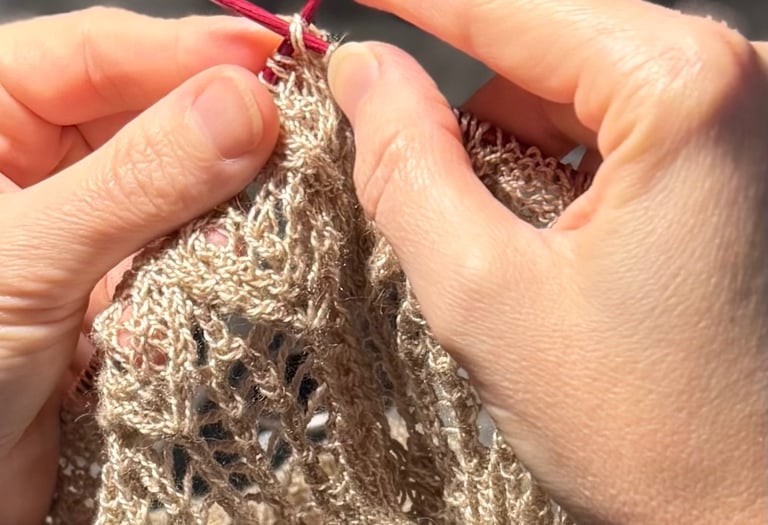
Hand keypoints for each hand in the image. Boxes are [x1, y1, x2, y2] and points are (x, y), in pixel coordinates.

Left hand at [0, 8, 278, 522]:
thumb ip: (136, 181)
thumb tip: (242, 107)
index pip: (97, 52)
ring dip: (227, 194)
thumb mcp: (25, 261)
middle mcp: (35, 163)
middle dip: (221, 126)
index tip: (270, 64)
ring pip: (178, 184)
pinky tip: (250, 252)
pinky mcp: (121, 284)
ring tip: (287, 192)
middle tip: (298, 134)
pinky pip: (186, 248)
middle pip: (149, 112)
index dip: (187, 51)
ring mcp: (85, 225)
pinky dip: (218, 252)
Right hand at [328, 1, 767, 522]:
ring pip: (567, 91)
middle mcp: (735, 86)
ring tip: (488, 239)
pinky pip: (603, 129)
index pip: (512, 6)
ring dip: (501, 144)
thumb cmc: (645, 429)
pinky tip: (534, 236)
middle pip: (542, 47)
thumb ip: (407, 166)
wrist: (746, 516)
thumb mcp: (485, 294)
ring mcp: (739, 124)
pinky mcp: (727, 165)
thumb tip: (364, 74)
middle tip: (387, 143)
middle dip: (458, 95)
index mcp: (684, 94)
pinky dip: (544, 166)